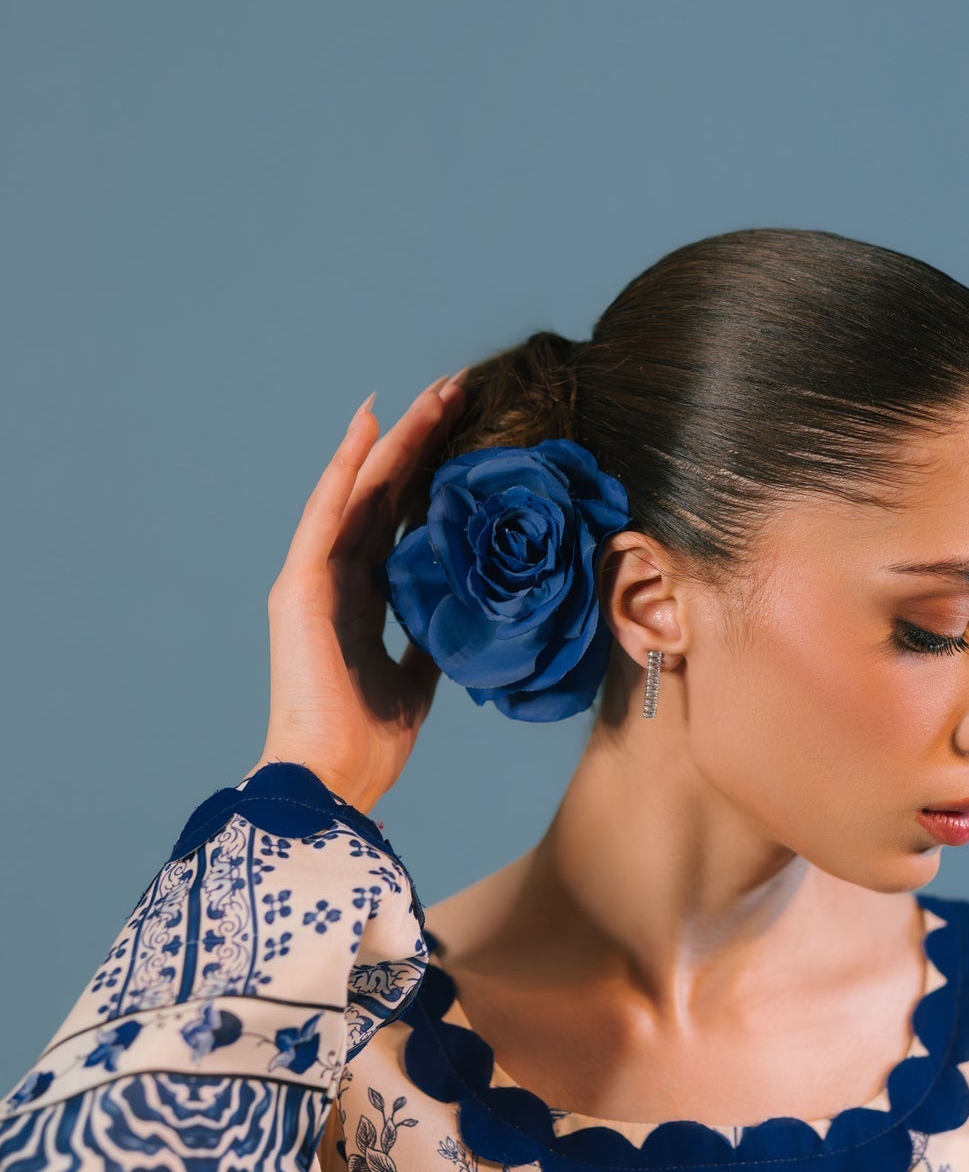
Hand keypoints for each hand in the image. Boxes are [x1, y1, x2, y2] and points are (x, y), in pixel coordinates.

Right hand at [246, 372, 468, 812]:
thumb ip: (429, 636)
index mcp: (361, 599)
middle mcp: (334, 579)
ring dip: (396, 440)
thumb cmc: (371, 742)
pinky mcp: (299, 586)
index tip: (467, 432)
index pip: (400, 520)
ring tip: (431, 394)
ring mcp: (313, 579)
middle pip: (383, 493)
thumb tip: (463, 611)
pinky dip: (346, 468)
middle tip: (457, 389)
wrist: (334, 782)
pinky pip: (328, 514)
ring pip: (360, 490)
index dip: (431, 475)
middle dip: (421, 440)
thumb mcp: (419, 679)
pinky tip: (369, 426)